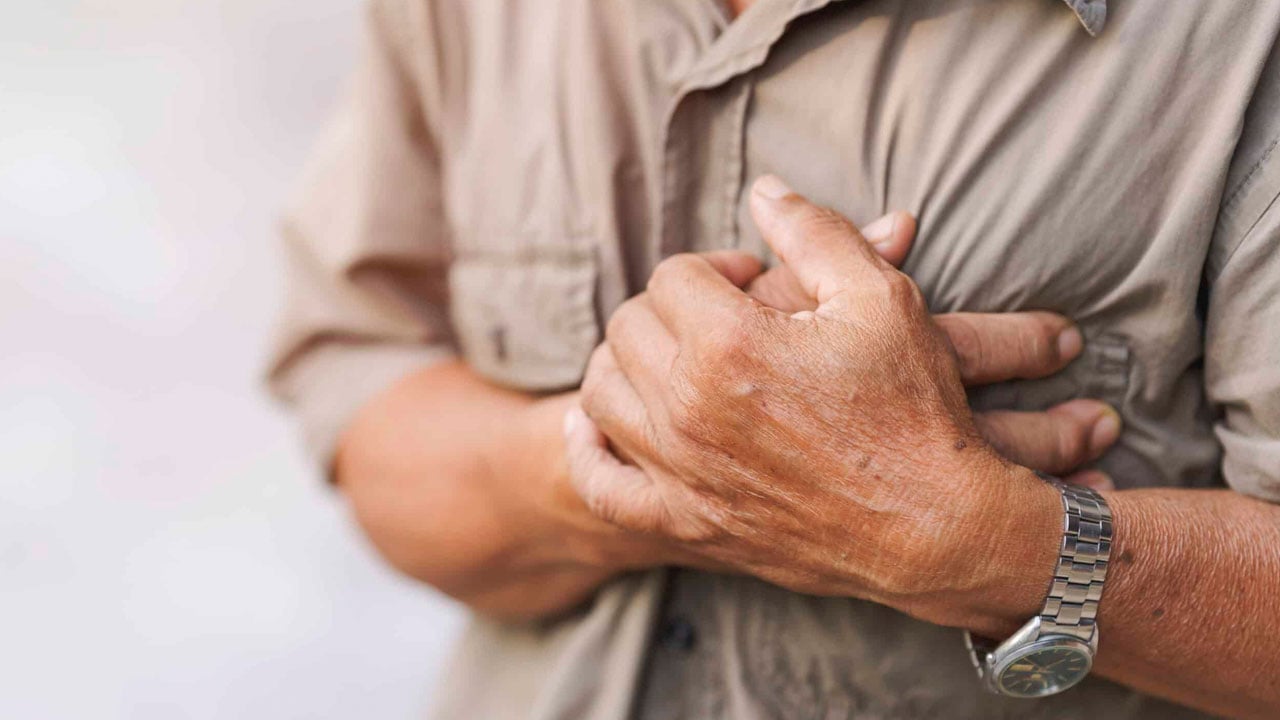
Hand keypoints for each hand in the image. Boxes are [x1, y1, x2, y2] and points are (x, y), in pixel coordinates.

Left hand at [568, 176, 1069, 624]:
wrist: (938, 530)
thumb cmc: (915, 410)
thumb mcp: (882, 298)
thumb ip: (813, 232)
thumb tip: (764, 188)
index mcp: (729, 343)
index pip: (674, 274)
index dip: (716, 267)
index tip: (755, 283)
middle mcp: (688, 408)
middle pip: (630, 325)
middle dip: (673, 307)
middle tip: (724, 318)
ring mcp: (680, 472)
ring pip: (602, 391)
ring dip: (630, 363)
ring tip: (679, 361)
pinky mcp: (684, 524)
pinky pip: (602, 485)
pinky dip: (590, 451)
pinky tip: (601, 426)